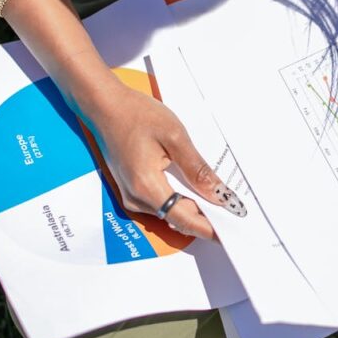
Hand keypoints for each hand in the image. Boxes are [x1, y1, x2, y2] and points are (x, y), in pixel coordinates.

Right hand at [82, 77, 246, 240]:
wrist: (105, 105)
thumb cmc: (136, 115)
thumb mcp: (175, 137)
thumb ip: (197, 170)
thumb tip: (218, 195)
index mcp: (146, 187)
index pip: (185, 219)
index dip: (210, 228)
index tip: (231, 232)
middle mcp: (136, 198)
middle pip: (178, 218)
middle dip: (206, 218)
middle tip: (232, 212)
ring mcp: (131, 196)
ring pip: (170, 212)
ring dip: (194, 208)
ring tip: (218, 199)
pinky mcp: (132, 190)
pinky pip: (161, 202)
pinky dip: (181, 199)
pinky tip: (195, 188)